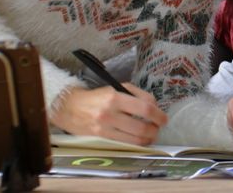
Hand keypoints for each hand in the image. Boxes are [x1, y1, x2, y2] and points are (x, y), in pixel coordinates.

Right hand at [49, 85, 167, 144]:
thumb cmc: (97, 97)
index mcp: (115, 97)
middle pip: (141, 127)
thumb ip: (137, 94)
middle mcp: (109, 114)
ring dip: (148, 139)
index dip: (159, 115)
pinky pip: (123, 144)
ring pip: (134, 140)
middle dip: (155, 130)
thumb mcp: (117, 88)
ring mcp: (104, 129)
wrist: (69, 108)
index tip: (164, 119)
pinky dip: (135, 144)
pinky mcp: (100, 139)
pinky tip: (139, 140)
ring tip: (151, 136)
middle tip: (158, 128)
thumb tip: (154, 106)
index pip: (145, 109)